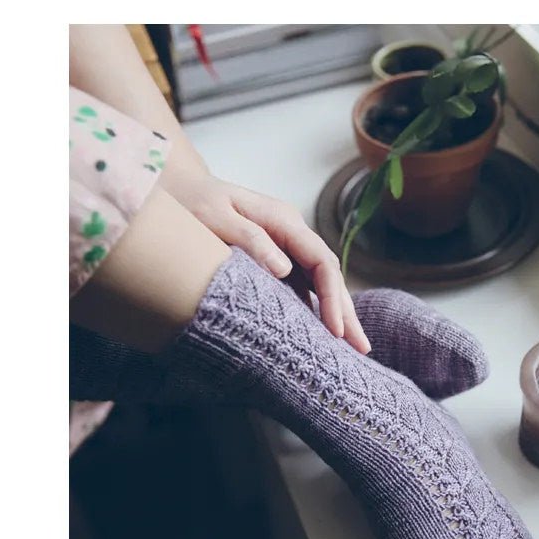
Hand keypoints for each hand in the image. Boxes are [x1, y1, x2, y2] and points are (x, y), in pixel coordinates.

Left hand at [167, 172, 370, 353]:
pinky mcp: (276, 261)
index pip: (321, 262)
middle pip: (329, 276)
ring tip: (351, 349)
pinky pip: (303, 288)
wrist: (176, 190)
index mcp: (283, 220)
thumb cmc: (190, 202)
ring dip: (336, 315)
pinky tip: (322, 335)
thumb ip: (249, 238)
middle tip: (362, 349)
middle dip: (346, 313)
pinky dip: (315, 311)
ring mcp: (286, 248)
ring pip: (320, 284)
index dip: (332, 298)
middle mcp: (292, 234)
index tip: (335, 330)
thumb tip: (283, 269)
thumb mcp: (214, 216)